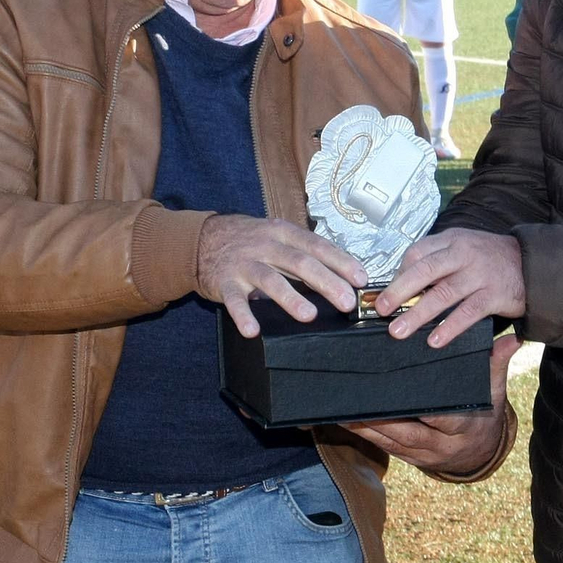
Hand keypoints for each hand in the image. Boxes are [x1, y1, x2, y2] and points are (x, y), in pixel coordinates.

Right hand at [197, 215, 367, 337]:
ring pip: (270, 279)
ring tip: (309, 315)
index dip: (340, 261)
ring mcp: (244, 263)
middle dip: (325, 281)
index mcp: (283, 233)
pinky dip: (243, 315)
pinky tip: (253, 330)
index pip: (317, 246)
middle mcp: (265, 245)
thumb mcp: (277, 237)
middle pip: (299, 262)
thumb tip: (342, 276)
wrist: (202, 238)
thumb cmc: (249, 241)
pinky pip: (235, 300)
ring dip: (290, 297)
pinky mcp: (224, 282)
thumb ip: (304, 254)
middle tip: (346, 301)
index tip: (360, 278)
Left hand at [343, 334, 521, 474]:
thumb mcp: (495, 391)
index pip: (441, 418)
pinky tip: (346, 422)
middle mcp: (441, 446)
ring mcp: (424, 456)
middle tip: (357, 403)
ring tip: (343, 411)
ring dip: (366, 430)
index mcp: (462, 427)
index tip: (399, 395)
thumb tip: (512, 339)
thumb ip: (496, 365)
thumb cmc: (486, 414)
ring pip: (391, 443)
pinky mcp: (409, 459)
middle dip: (381, 421)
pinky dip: (366, 436)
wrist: (481, 452)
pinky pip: (385, 449)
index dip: (421, 411)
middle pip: (408, 433)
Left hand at [374, 229, 525, 347]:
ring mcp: (479, 273)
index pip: (417, 253)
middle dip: (399, 291)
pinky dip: (449, 327)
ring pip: (443, 294)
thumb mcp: (462, 248)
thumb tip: (402, 282)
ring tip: (399, 331)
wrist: (533, 264)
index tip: (384, 293)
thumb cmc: (490, 259)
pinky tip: (434, 339)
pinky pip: (467, 312)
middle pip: (424, 271)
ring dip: (418, 314)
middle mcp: (463, 253)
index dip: (398, 274)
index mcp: (451, 240)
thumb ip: (437, 261)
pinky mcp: (494, 294)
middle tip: (382, 309)